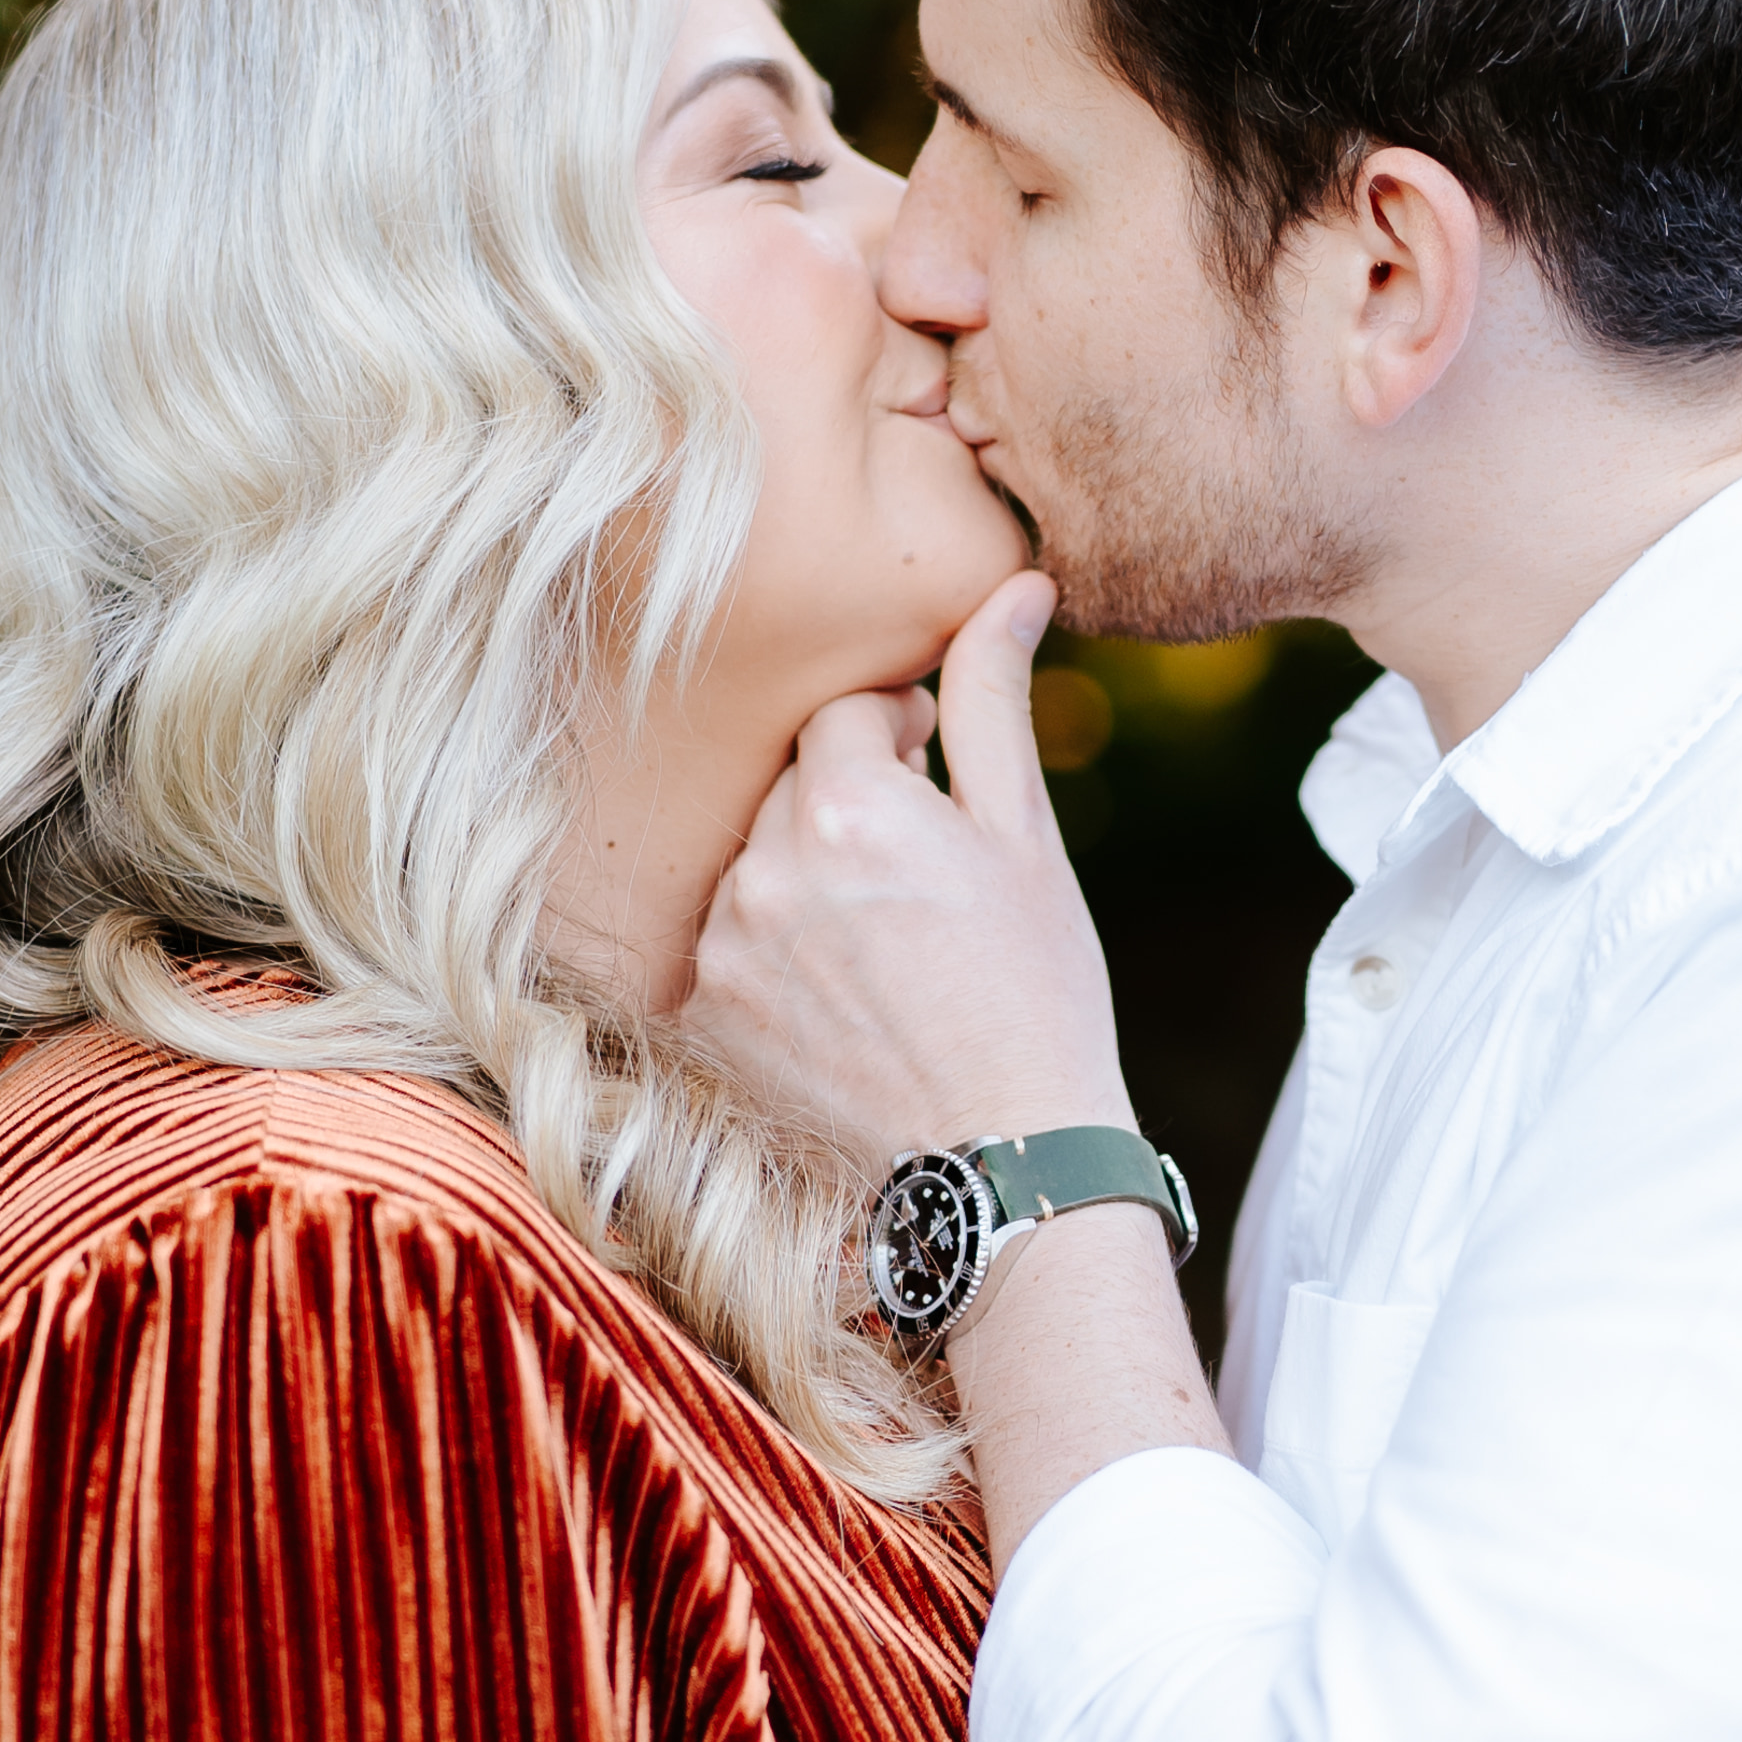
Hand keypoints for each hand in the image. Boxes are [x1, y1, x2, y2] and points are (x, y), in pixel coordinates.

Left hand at [689, 567, 1131, 1170]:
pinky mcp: (705, 1015)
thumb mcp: (1025, 836)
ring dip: (809, 875)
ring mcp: (725, 945)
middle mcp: (766, 865)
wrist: (1004, 1157)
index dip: (898, 734)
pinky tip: (845, 997)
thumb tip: (1015, 585)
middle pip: (793, 785)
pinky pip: (729, 942)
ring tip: (889, 943)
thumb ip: (996, 700)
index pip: (844, 716)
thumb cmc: (1036, 988)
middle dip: (851, 803)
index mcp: (847, 802)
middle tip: (923, 868)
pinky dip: (776, 952)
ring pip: (758, 862)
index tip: (935, 766)